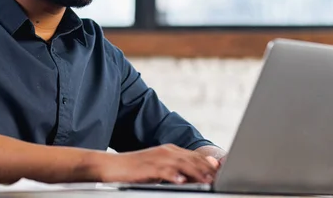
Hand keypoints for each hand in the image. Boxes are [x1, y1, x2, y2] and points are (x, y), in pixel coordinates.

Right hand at [98, 144, 219, 183]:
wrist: (111, 166)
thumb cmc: (135, 169)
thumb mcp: (159, 169)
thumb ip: (176, 170)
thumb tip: (191, 177)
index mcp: (169, 151)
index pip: (193, 156)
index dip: (208, 164)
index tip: (221, 172)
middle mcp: (165, 151)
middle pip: (191, 159)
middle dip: (206, 168)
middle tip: (219, 177)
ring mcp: (156, 158)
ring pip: (181, 163)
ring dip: (195, 172)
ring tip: (206, 180)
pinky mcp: (147, 166)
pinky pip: (163, 170)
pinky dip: (173, 175)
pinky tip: (181, 180)